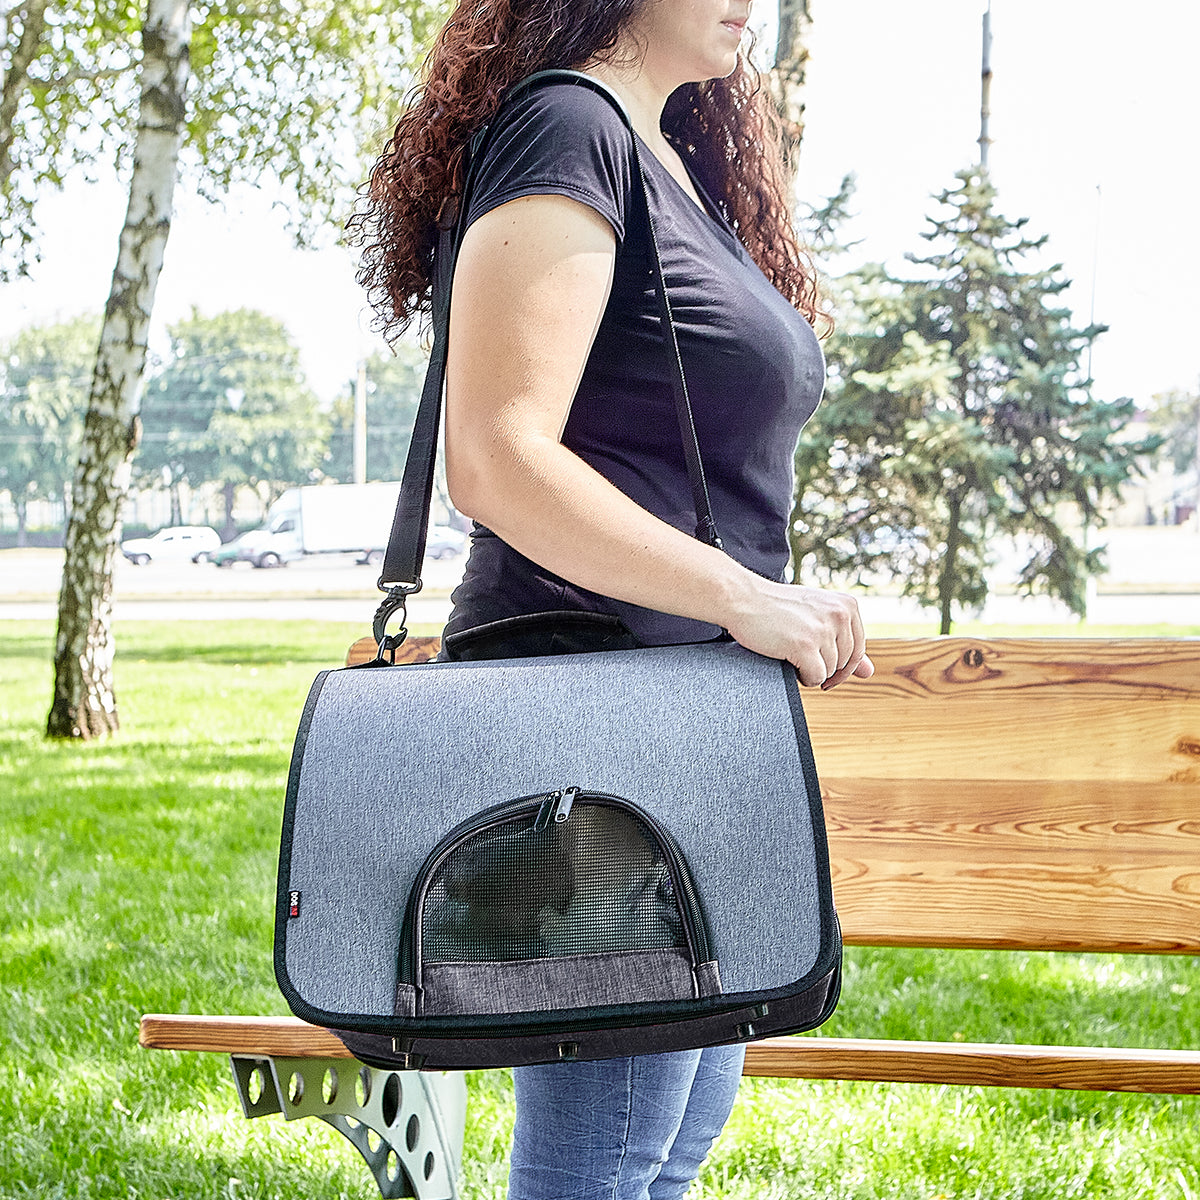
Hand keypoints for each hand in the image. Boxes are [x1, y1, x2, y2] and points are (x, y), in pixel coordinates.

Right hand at [722, 579, 873, 688]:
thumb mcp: (817, 617)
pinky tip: (791, 663)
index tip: (829, 670)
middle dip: (826, 668)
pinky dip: (804, 677)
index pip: (859, 649)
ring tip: (792, 653)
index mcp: (847, 605)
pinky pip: (816, 677)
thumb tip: (869, 672)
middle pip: (845, 663)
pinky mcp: (806, 645)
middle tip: (802, 657)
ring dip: (812, 671)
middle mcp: (840, 615)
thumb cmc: (776, 607)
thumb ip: (845, 642)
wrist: (743, 598)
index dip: (844, 665)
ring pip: (830, 671)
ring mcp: (823, 630)